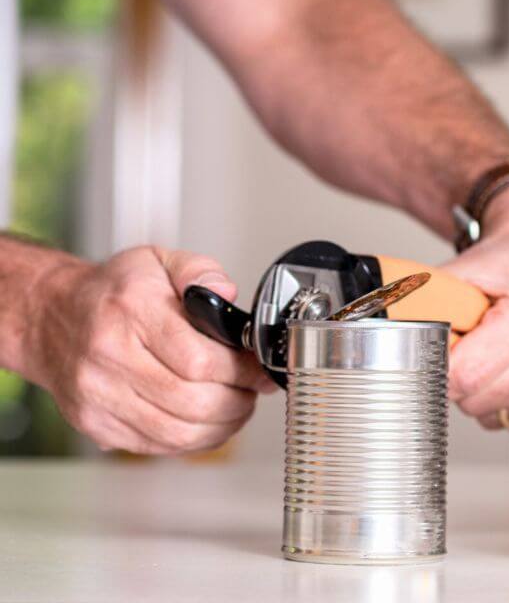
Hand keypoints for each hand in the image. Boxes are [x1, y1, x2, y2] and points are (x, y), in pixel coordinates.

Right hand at [21, 246, 274, 454]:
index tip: (258, 369)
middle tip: (251, 390)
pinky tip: (206, 422)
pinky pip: (157, 446)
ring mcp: (98, 396)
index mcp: (131, 312)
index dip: (242, 371)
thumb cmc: (113, 291)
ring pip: (178, 432)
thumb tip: (228, 294)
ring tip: (235, 407)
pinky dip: (193, 440)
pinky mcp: (94, 424)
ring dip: (221, 426)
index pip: (201, 360)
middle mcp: (109, 357)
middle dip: (238, 401)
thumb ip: (201, 271)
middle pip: (193, 402)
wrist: (52, 316)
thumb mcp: (159, 261)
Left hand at [443, 187, 508, 429]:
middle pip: (479, 400)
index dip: (438, 366)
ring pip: (499, 416)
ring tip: (493, 355)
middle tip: (466, 347)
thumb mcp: (464, 270)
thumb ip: (423, 302)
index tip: (435, 350)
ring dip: (484, 393)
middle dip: (459, 381)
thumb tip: (372, 323)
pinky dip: (507, 401)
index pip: (465, 375)